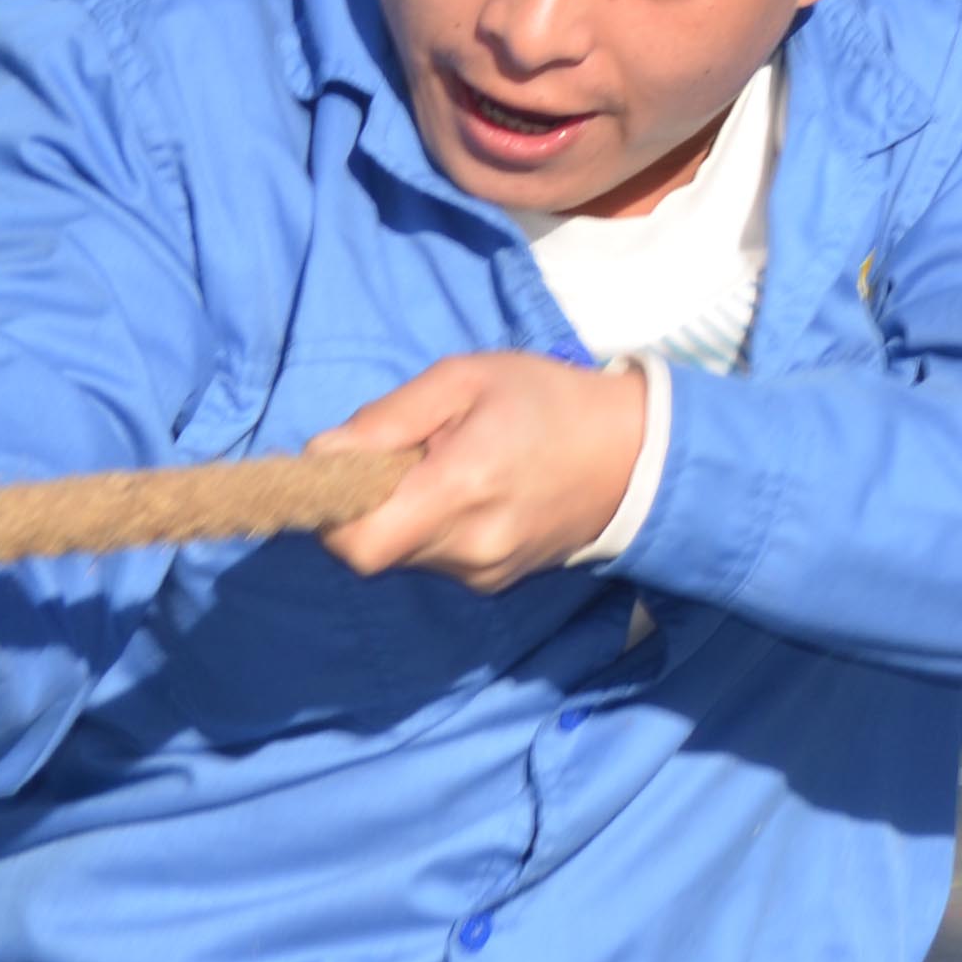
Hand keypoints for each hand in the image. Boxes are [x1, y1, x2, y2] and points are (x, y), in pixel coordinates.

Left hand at [308, 354, 648, 590]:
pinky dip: (435, 531)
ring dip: (403, 518)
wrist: (637, 453)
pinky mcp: (495, 583)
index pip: (353, 541)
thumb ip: (389, 417)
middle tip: (406, 460)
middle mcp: (469, 547)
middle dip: (369, 507)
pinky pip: (436, 562)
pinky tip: (475, 497)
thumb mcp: (465, 378)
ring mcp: (485, 573)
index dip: (334, 510)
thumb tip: (324, 454)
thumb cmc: (547, 401)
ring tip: (450, 472)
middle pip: (371, 550)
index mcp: (459, 489)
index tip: (351, 471)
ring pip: (403, 556)